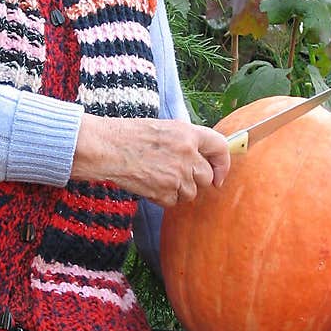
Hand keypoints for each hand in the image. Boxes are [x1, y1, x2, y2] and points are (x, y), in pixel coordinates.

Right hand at [72, 115, 230, 205]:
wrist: (107, 148)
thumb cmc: (129, 135)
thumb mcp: (163, 128)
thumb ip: (185, 141)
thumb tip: (201, 158)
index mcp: (188, 133)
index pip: (220, 147)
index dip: (223, 163)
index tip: (219, 174)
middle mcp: (187, 154)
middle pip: (206, 176)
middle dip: (195, 180)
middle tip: (177, 176)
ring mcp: (177, 175)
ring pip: (191, 193)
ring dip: (179, 190)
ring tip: (158, 177)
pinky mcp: (165, 192)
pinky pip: (174, 202)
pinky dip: (164, 198)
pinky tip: (149, 185)